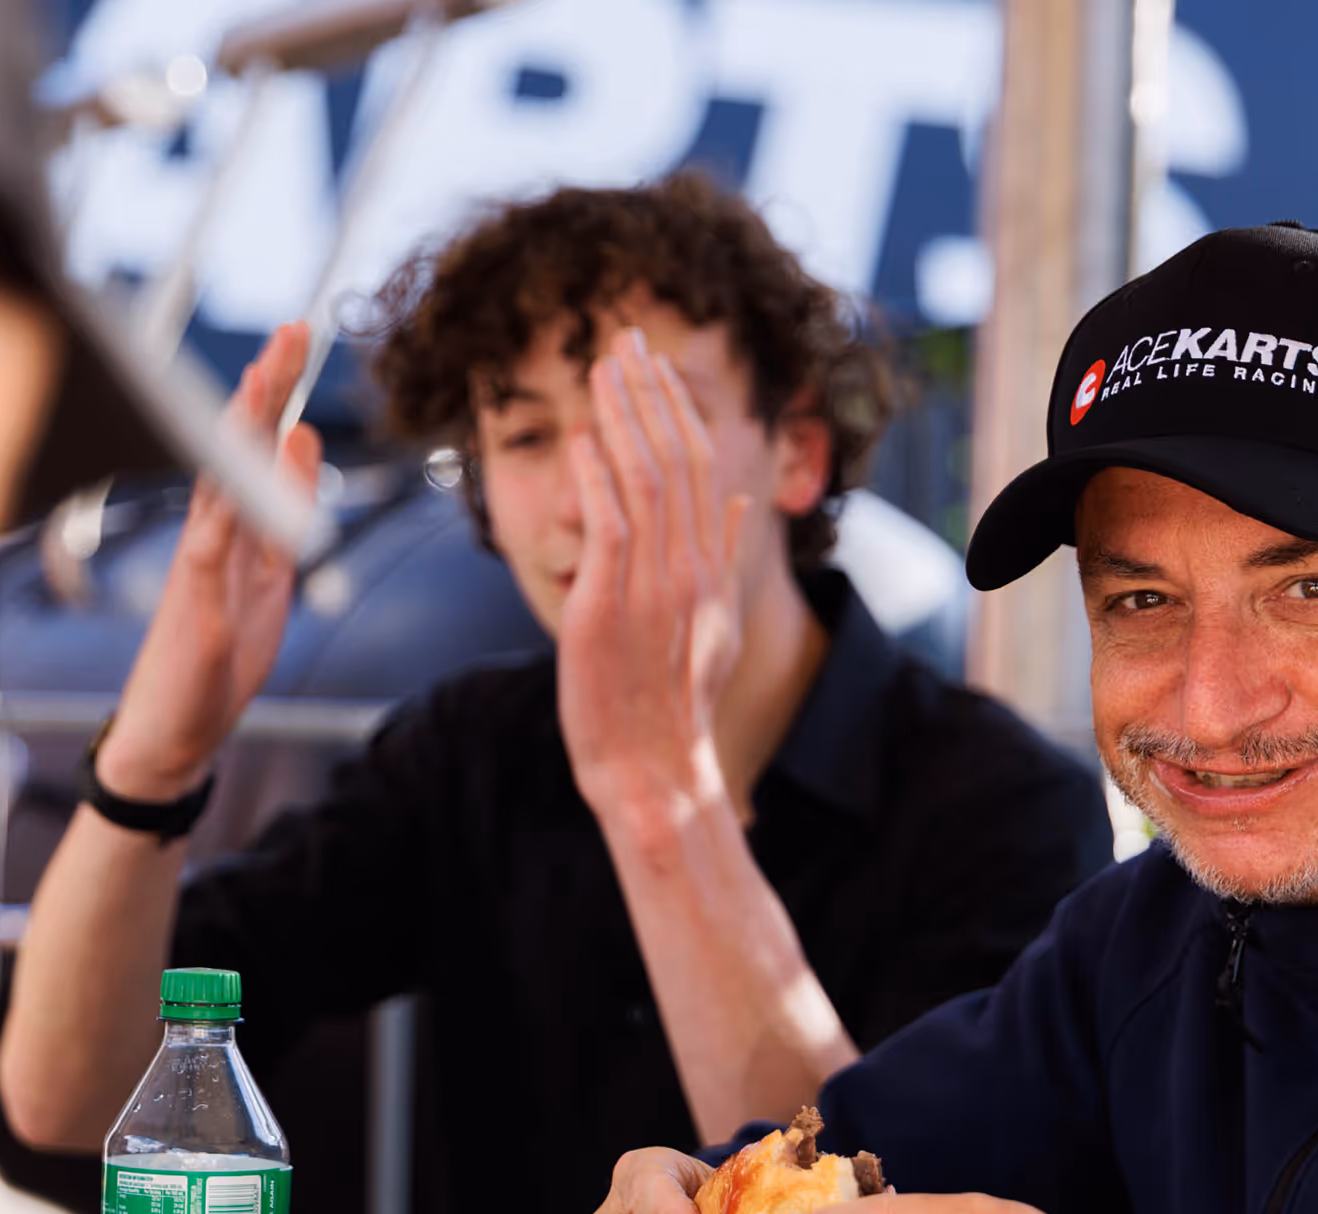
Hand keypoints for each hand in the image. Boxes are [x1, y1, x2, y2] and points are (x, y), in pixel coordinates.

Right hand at [95, 322, 322, 800]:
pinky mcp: (195, 605)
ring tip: (263, 378)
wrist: (172, 732)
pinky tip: (238, 475)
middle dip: (265, 387)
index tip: (297, 337)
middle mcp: (209, 535)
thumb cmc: (215, 656)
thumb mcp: (271, 572)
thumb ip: (285, 509)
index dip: (276, 391)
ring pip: (219, 484)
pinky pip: (209, 548)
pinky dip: (225, 509)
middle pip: (234, 447)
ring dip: (242, 432)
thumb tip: (302, 439)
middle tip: (292, 330)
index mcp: (232, 527)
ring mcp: (198, 566)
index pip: (253, 446)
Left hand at [557, 328, 752, 821]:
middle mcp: (690, 568)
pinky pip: (610, 526)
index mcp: (711, 568)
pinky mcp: (612, 607)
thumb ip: (724, 559)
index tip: (651, 366)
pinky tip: (584, 437)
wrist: (657, 771)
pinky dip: (599, 477)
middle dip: (648, 391)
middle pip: (675, 457)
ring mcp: (654, 586)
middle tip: (624, 338)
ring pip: (644, 480)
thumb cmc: (672, 708)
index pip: (698, 467)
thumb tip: (733, 504)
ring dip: (621, 416)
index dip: (673, 409)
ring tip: (601, 366)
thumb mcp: (714, 627)